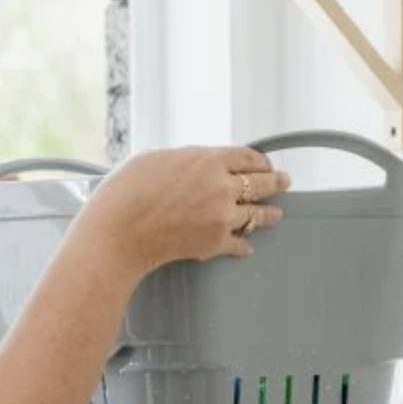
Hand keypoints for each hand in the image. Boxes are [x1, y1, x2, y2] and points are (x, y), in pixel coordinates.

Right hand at [66, 147, 289, 282]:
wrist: (119, 231)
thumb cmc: (127, 192)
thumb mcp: (156, 158)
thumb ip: (185, 160)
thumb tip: (195, 166)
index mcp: (207, 159)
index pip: (247, 157)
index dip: (260, 160)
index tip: (265, 163)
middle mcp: (221, 187)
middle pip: (261, 183)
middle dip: (276, 182)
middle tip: (284, 182)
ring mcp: (222, 217)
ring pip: (258, 215)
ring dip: (270, 214)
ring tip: (276, 214)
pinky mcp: (215, 243)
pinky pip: (240, 243)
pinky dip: (244, 245)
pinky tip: (246, 246)